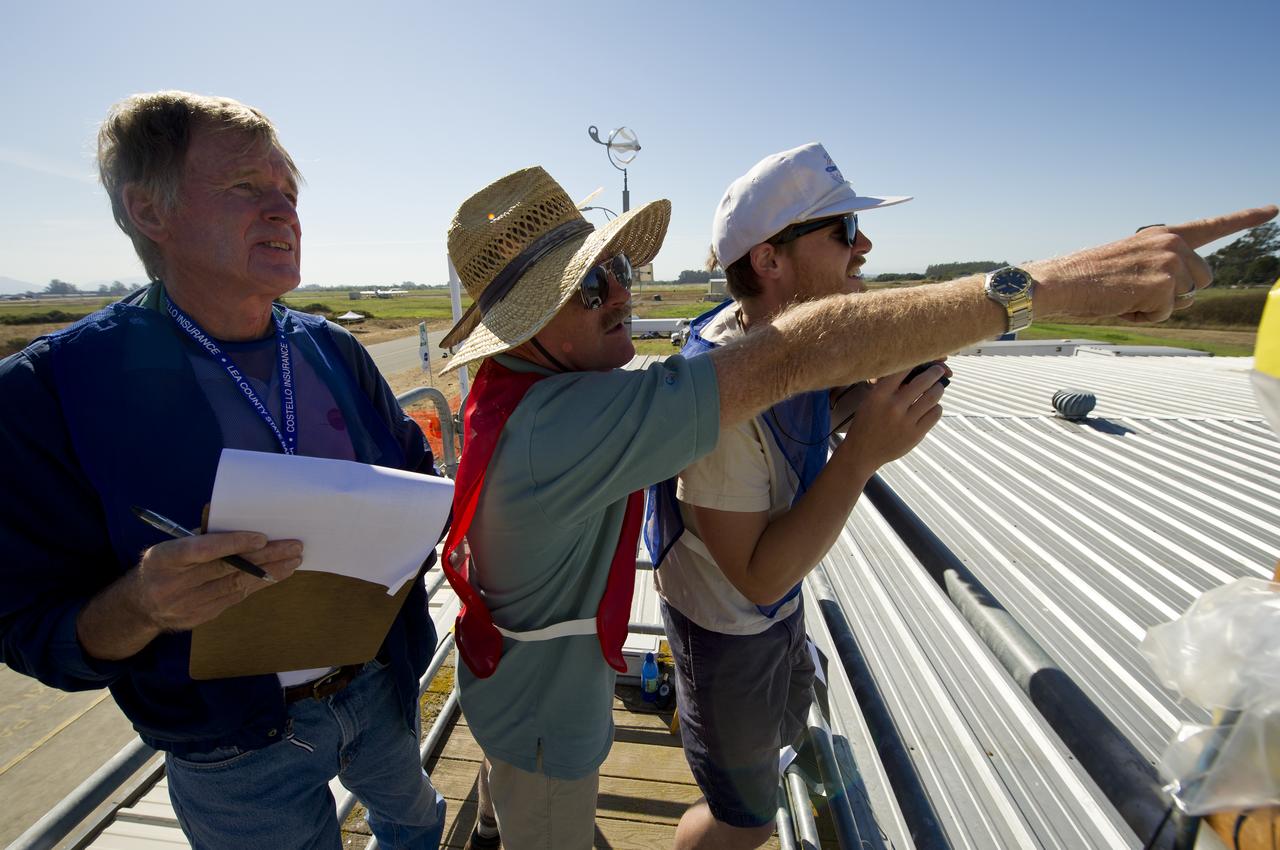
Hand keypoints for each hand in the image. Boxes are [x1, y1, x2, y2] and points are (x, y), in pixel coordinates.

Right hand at [126, 532, 302, 632]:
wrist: (140, 605)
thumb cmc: (163, 565)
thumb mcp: (170, 544)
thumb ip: (200, 534)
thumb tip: (232, 514)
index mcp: (164, 558)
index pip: (202, 550)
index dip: (233, 543)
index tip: (262, 538)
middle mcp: (174, 584)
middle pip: (227, 568)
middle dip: (265, 556)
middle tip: (294, 546)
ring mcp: (187, 604)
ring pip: (236, 585)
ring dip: (270, 572)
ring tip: (294, 559)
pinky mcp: (200, 617)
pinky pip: (235, 598)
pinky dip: (258, 584)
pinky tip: (277, 574)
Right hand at [839, 364, 945, 469]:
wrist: (863, 452)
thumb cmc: (867, 422)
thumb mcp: (871, 401)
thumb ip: (890, 388)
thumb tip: (916, 373)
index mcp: (879, 395)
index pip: (903, 370)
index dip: (916, 362)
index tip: (923, 360)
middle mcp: (893, 407)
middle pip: (923, 381)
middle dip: (935, 372)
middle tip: (939, 370)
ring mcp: (905, 422)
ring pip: (933, 397)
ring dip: (938, 389)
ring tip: (938, 387)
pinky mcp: (915, 434)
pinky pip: (935, 413)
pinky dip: (936, 407)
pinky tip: (932, 407)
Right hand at [1032, 205, 1276, 322]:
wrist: (1059, 283)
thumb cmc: (1087, 278)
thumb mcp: (1131, 265)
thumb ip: (1166, 272)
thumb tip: (1192, 296)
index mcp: (1163, 235)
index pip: (1213, 225)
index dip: (1247, 218)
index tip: (1273, 209)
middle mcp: (1172, 244)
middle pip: (1202, 279)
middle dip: (1178, 292)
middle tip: (1136, 291)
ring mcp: (1170, 263)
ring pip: (1185, 298)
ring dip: (1157, 305)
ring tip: (1124, 296)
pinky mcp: (1164, 284)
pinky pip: (1167, 313)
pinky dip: (1144, 315)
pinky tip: (1121, 302)